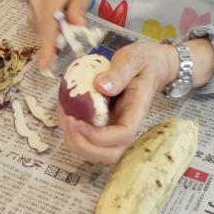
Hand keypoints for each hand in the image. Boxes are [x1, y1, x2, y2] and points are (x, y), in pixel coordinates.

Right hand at [27, 0, 92, 73]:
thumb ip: (79, 7)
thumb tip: (78, 27)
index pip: (48, 23)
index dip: (47, 46)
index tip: (44, 65)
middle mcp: (37, 4)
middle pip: (45, 32)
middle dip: (53, 48)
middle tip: (59, 61)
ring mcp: (31, 11)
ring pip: (44, 34)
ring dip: (55, 40)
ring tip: (66, 35)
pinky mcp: (30, 17)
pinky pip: (41, 31)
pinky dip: (50, 35)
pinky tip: (58, 30)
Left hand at [57, 41, 180, 163]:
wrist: (149, 64)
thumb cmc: (143, 62)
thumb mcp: (132, 59)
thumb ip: (119, 72)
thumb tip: (100, 86)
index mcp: (137, 111)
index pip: (123, 135)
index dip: (100, 136)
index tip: (79, 122)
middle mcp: (126, 125)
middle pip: (109, 154)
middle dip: (84, 145)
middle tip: (68, 121)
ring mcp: (114, 127)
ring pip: (96, 152)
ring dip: (75, 142)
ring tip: (63, 117)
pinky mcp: (103, 124)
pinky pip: (88, 139)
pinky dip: (72, 132)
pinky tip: (64, 112)